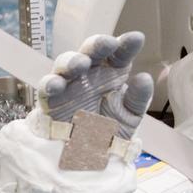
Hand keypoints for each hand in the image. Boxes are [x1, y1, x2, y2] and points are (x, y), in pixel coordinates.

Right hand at [37, 32, 153, 139]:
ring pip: (67, 62)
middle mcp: (90, 72)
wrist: (89, 153)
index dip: (127, 45)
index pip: (119, 54)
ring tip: (81, 64)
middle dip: (98, 44)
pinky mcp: (52, 97)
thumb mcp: (130, 115)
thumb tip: (145, 77)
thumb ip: (138, 98)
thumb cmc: (110, 128)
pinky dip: (50, 83)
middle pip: (92, 51)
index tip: (136, 39)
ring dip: (72, 60)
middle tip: (108, 43)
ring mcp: (70, 82)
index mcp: (112, 72)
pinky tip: (56, 85)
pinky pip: (47, 86)